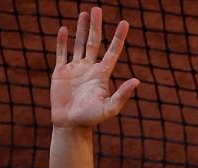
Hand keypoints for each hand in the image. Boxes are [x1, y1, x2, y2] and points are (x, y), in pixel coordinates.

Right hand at [51, 7, 140, 129]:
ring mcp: (75, 69)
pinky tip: (64, 29)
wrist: (70, 125)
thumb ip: (122, 95)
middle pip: (94, 42)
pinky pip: (61, 53)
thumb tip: (137, 81)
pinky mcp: (60, 73)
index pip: (112, 51)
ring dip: (81, 29)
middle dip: (96, 26)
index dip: (118, 37)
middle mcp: (89, 68)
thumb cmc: (91, 119)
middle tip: (97, 9)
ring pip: (79, 44)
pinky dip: (62, 41)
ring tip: (84, 13)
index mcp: (102, 74)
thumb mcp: (109, 108)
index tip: (124, 23)